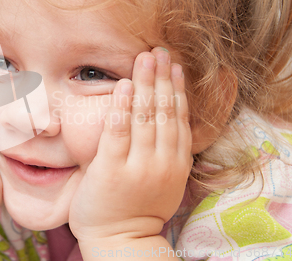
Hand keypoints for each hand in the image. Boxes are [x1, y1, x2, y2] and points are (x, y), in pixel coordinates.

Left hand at [68, 47, 191, 242]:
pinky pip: (118, 131)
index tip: (175, 66)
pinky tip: (122, 84)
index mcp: (175, 163)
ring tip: (145, 58)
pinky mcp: (112, 168)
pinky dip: (121, 106)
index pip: (179, 118)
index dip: (177, 89)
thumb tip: (163, 121)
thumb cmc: (137, 209)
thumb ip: (164, 152)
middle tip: (160, 51)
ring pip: (145, 116)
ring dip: (145, 83)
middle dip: (162, 78)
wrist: (120, 241)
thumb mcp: (163, 181)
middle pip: (164, 111)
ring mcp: (137, 165)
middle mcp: (161, 161)